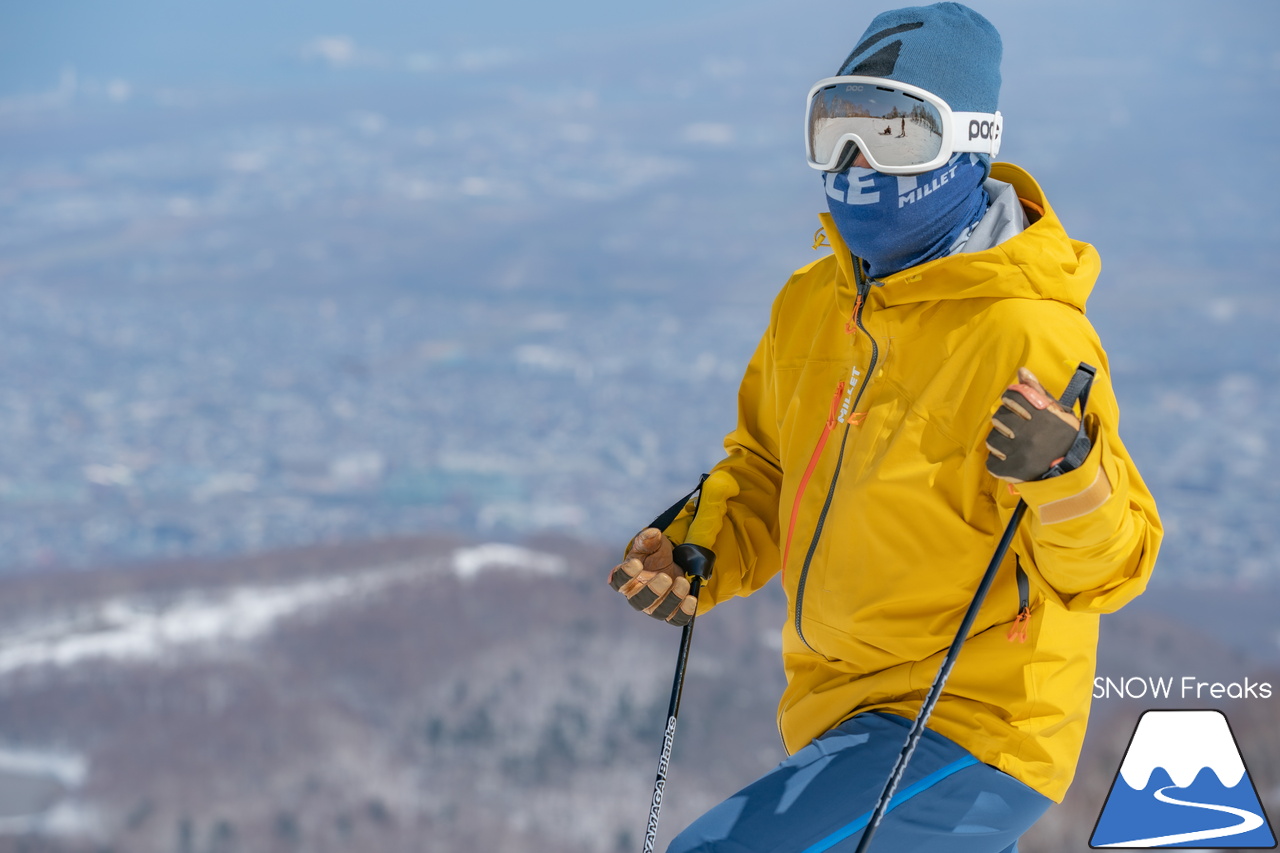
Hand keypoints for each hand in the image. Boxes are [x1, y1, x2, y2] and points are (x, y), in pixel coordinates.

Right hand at [607, 528, 696, 625]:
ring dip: (672, 599)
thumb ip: (648, 539)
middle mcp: (637, 596)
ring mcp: (654, 606)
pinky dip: (684, 611)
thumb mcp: (650, 544)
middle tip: (665, 576)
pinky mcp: (671, 612)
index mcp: (626, 579)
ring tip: (683, 581)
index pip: (618, 581)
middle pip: (639, 602)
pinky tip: (692, 598)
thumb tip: (653, 534)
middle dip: (653, 590)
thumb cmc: (653, 555)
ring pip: (659, 612)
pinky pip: (676, 618)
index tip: (636, 563)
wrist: (669, 565)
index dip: (625, 574)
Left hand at [986, 367, 1083, 482]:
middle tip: (1014, 426)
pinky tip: (1011, 459)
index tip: (1013, 403)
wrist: (1074, 470)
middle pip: (998, 416)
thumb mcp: (1058, 411)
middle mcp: (1030, 433)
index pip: (1012, 396)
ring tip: (1013, 444)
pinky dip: (998, 461)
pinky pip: (991, 462)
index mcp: (1043, 416)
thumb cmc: (1063, 436)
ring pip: (992, 439)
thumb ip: (1038, 391)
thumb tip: (1022, 371)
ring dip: (1000, 441)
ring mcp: (1021, 454)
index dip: (1010, 398)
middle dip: (1004, 419)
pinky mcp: (1013, 471)